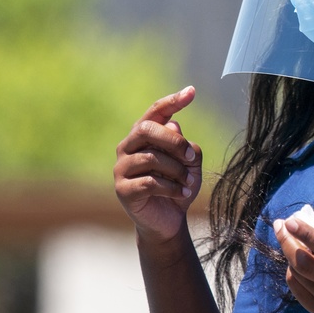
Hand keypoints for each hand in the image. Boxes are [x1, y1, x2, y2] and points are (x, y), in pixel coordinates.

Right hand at [114, 86, 202, 244]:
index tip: (192, 91)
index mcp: (143, 135)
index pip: (155, 111)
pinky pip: (149, 182)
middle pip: (147, 129)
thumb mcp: (190, 164)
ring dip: (177, 170)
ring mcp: (121, 168)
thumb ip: (186, 145)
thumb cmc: (178, 186)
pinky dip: (171, 188)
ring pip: (151, 158)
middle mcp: (127, 147)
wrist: (167, 221)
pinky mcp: (122, 190)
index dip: (172, 101)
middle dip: (174, 142)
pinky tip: (182, 194)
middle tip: (191, 157)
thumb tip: (174, 126)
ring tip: (188, 183)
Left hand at [273, 215, 313, 312]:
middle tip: (279, 225)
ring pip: (299, 275)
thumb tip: (312, 220)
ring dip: (289, 253)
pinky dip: (292, 270)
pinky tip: (296, 258)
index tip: (290, 221)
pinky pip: (297, 288)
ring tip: (289, 238)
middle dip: (288, 242)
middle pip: (307, 265)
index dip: (307, 235)